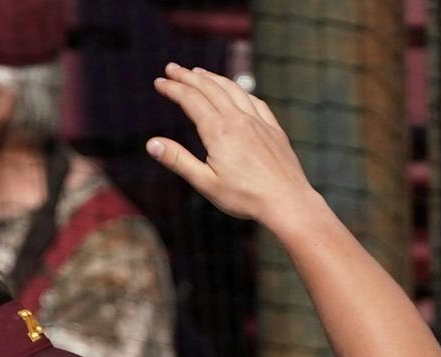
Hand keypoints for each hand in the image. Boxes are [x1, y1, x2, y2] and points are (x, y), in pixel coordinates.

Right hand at [148, 64, 315, 225]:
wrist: (289, 203)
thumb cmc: (247, 198)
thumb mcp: (206, 183)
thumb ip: (178, 161)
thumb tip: (151, 144)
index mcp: (218, 131)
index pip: (190, 99)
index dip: (172, 88)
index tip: (159, 82)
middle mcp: (238, 120)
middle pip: (209, 88)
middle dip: (187, 76)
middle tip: (172, 68)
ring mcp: (259, 123)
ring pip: (233, 90)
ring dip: (213, 78)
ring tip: (199, 73)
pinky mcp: (274, 130)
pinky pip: (256, 101)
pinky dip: (240, 90)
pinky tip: (237, 90)